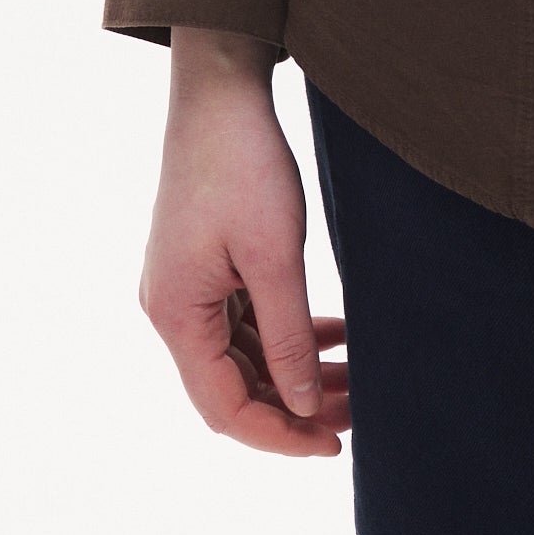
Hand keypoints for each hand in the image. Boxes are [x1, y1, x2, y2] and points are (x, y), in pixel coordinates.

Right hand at [140, 29, 348, 456]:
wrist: (221, 90)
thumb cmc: (243, 164)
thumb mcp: (274, 256)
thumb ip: (287, 336)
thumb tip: (301, 403)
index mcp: (177, 316)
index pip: (224, 407)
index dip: (279, 434)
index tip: (333, 444)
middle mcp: (174, 310)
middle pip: (234, 386)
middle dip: (295, 406)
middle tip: (359, 414)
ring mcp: (189, 287)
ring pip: (245, 355)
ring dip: (296, 371)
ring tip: (358, 380)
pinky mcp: (208, 264)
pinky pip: (248, 320)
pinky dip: (290, 332)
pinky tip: (336, 336)